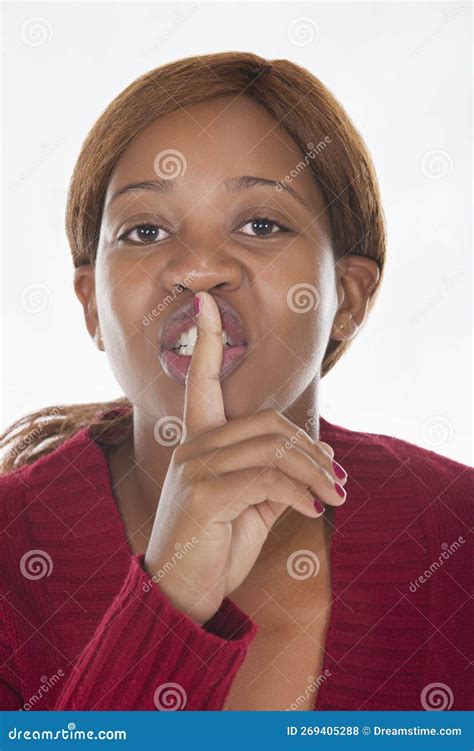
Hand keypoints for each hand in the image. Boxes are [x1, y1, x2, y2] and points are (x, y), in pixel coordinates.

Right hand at [143, 291, 346, 624]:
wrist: (184, 593)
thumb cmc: (216, 545)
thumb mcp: (252, 507)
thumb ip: (277, 477)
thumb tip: (321, 460)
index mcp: (198, 442)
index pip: (201, 382)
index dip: (207, 341)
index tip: (206, 302)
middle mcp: (192, 447)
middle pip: (267, 422)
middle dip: (311, 449)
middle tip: (337, 479)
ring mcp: (195, 468)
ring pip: (272, 448)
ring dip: (315, 473)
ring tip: (335, 497)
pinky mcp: (205, 494)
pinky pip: (269, 479)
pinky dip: (301, 494)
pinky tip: (314, 511)